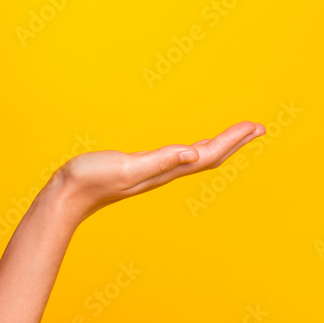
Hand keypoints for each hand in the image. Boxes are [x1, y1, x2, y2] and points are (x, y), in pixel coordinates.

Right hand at [54, 121, 264, 223]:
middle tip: (257, 127)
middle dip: (234, 141)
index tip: (255, 126)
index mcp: (165, 170)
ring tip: (235, 135)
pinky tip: (192, 148)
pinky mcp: (141, 169)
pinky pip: (178, 158)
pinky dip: (194, 149)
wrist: (66, 196)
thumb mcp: (126, 166)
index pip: (209, 154)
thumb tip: (194, 153)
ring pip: (196, 158)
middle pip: (209, 157)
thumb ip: (160, 161)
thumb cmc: (91, 180)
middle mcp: (164, 172)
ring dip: (219, 145)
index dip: (233, 140)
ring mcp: (153, 172)